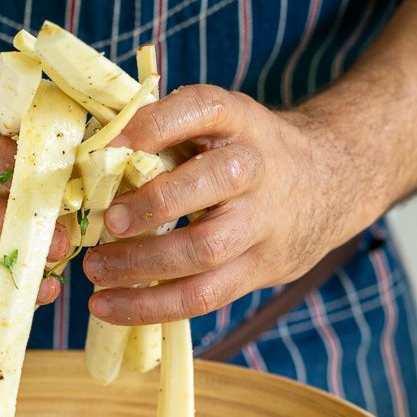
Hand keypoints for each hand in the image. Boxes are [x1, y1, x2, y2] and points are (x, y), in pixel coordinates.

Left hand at [83, 85, 377, 324]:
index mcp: (239, 120)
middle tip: (107, 222)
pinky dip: (150, 306)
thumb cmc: (241, 152)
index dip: (155, 126)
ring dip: (142, 265)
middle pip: (213, 183)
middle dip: (154, 204)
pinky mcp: (260, 269)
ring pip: (205, 251)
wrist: (329, 181)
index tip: (109, 147)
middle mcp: (255, 168)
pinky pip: (202, 296)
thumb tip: (86, 155)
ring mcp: (263, 222)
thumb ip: (162, 133)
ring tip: (95, 272)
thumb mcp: (217, 125)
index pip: (202, 110)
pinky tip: (108, 307)